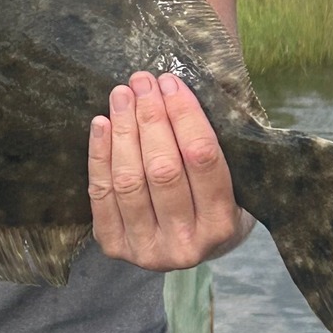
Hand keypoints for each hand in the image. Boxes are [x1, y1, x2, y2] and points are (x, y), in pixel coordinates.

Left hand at [88, 72, 247, 270]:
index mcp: (222, 225)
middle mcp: (185, 245)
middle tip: (143, 82)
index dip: (185, 115)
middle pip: (163, 169)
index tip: (171, 83)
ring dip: (123, 130)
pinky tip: (101, 123)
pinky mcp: (114, 245)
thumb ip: (212, 143)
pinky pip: (101, 193)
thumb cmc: (212, 201)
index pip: (202, 158)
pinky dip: (99, 154)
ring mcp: (147, 250)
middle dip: (151, 117)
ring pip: (129, 180)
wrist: (190, 249)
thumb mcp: (232, 179)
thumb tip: (178, 87)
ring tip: (122, 95)